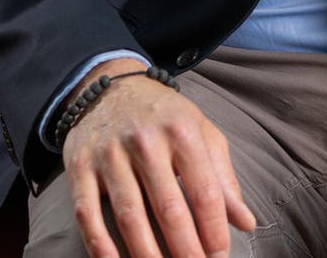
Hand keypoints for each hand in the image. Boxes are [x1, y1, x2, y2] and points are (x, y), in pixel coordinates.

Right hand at [61, 57, 256, 257]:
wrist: (110, 86)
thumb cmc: (165, 116)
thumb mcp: (201, 133)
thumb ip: (224, 179)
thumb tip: (246, 223)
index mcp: (182, 131)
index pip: (204, 191)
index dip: (214, 230)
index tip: (220, 256)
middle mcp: (145, 141)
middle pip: (168, 208)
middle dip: (185, 250)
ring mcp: (110, 154)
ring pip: (130, 215)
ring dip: (147, 254)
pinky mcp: (80, 167)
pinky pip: (88, 214)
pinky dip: (100, 246)